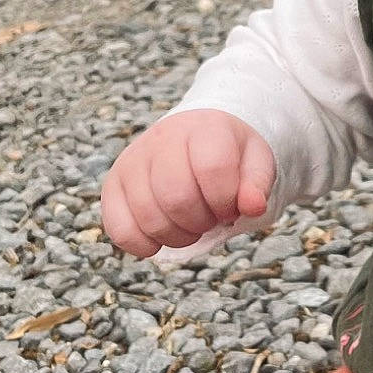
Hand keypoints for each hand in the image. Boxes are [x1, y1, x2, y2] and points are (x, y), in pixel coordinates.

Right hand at [101, 110, 275, 258]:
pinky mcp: (114, 184)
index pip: (212, 168)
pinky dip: (142, 244)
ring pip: (148, 217)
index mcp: (203, 128)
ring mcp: (133, 161)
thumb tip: (253, 206)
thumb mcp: (255, 161)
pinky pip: (119, 228)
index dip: (225, 200)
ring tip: (190, 223)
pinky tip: (161, 238)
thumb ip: (258, 183)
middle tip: (210, 217)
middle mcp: (162, 139)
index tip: (231, 205)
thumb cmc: (228, 154)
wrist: (196, 136)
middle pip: (177, 198)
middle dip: (201, 221)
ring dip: (177, 236)